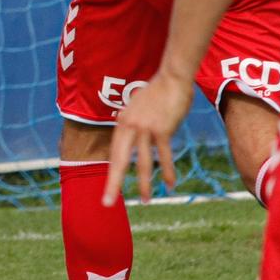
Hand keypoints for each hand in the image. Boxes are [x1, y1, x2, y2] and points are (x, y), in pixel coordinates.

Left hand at [105, 72, 192, 205]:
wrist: (172, 77)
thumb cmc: (158, 91)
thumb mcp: (137, 105)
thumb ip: (132, 119)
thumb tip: (127, 125)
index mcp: (121, 123)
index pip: (114, 153)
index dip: (112, 171)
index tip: (109, 187)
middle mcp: (129, 128)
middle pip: (119, 161)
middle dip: (113, 184)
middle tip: (107, 202)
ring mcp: (145, 129)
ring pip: (143, 163)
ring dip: (144, 184)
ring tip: (144, 201)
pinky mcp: (162, 130)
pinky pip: (164, 155)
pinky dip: (168, 171)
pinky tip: (170, 185)